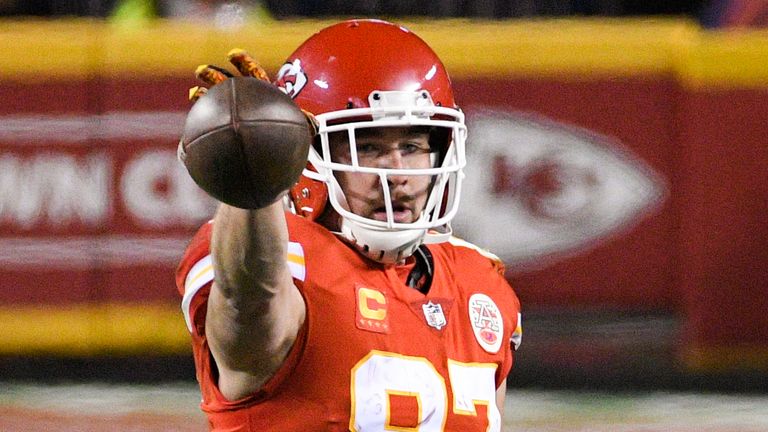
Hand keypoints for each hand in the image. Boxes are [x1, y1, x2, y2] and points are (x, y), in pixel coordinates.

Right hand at [189, 49, 316, 133]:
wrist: (275, 154)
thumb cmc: (288, 137)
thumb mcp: (298, 127)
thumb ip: (305, 123)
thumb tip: (316, 126)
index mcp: (262, 93)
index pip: (253, 74)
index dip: (244, 63)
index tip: (233, 54)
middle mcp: (245, 101)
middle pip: (227, 84)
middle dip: (214, 76)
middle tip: (200, 70)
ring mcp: (234, 114)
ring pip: (216, 102)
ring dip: (204, 96)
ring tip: (193, 93)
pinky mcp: (226, 130)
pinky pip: (211, 127)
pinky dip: (202, 128)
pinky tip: (193, 131)